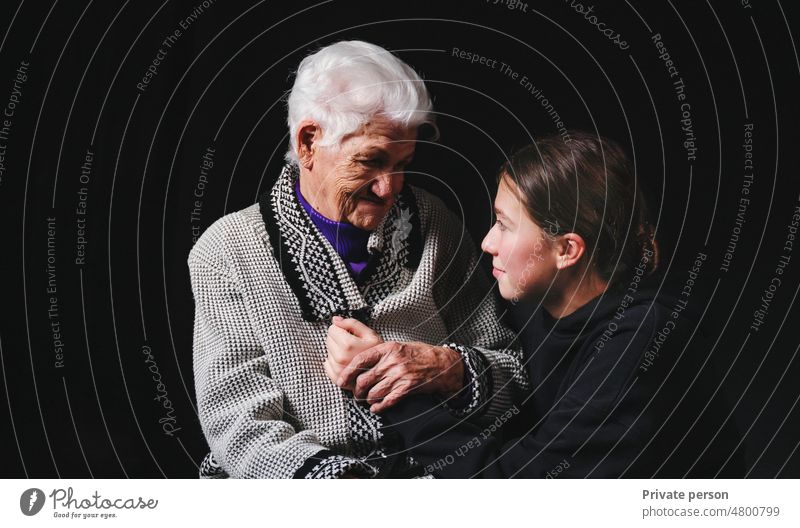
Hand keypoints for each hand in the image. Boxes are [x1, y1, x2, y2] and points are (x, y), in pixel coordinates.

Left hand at [324, 316, 382, 390]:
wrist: (382, 374)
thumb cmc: (377, 353)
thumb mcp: (370, 334)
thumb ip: (352, 323)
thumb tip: (335, 319)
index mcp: (348, 345)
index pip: (332, 329)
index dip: (341, 328)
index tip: (350, 334)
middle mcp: (340, 358)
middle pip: (328, 339)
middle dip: (338, 339)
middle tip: (352, 345)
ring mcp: (337, 369)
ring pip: (328, 351)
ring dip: (336, 350)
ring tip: (351, 354)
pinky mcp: (335, 378)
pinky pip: (326, 364)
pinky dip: (333, 361)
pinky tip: (346, 362)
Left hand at [336, 341, 463, 412]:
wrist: (441, 363)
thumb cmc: (419, 354)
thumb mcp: (398, 346)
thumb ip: (380, 353)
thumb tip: (358, 361)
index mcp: (388, 348)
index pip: (360, 360)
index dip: (348, 372)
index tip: (341, 380)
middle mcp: (393, 361)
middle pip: (364, 380)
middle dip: (357, 391)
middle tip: (355, 394)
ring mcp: (400, 375)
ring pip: (374, 393)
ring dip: (367, 399)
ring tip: (367, 400)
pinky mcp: (407, 388)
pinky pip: (387, 401)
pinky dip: (379, 407)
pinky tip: (376, 408)